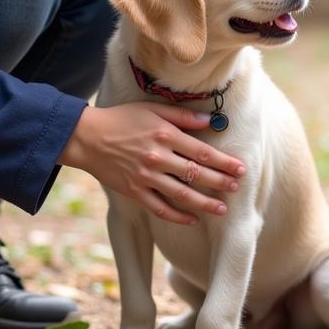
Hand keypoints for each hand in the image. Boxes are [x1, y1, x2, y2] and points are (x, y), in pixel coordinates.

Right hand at [59, 103, 246, 223]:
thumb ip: (182, 116)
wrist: (88, 137)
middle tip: (237, 187)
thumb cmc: (123, 119)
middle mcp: (157, 157)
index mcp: (164, 135)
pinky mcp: (134, 191)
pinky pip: (159, 208)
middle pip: (195, 173)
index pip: (202, 152)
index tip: (240, 167)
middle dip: (220, 182)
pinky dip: (177, 216)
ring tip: (222, 209)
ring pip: (181, 194)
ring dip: (204, 203)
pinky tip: (192, 219)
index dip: (224, 161)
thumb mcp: (153, 109)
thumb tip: (210, 121)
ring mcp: (145, 177)